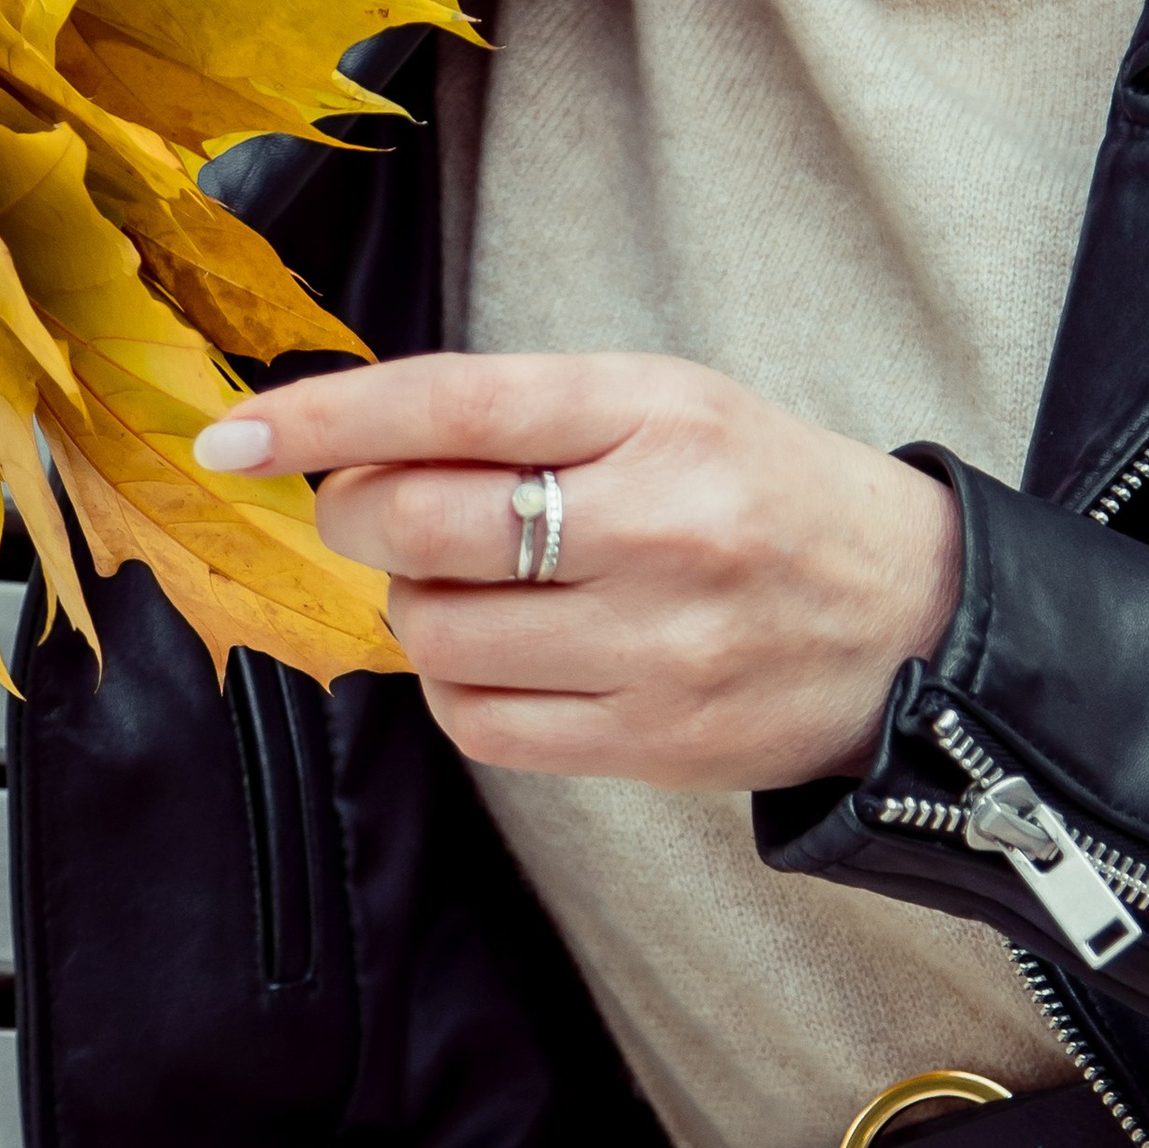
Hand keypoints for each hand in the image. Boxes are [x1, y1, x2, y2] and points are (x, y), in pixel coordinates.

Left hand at [195, 352, 962, 790]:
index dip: (325, 417)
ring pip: (438, 634)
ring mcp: (657, 646)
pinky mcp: (652, 744)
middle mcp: (661, 526)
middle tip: (371, 508)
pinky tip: (505, 651)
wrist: (912, 618)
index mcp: (661, 413)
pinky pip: (482, 722)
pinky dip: (459, 683)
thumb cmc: (768, 491)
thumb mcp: (670, 403)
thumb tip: (350, 445)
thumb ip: (526, 415)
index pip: (456, 405)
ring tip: (476, 584)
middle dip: (358, 516)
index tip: (235, 433)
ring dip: (415, 607)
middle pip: (422, 528)